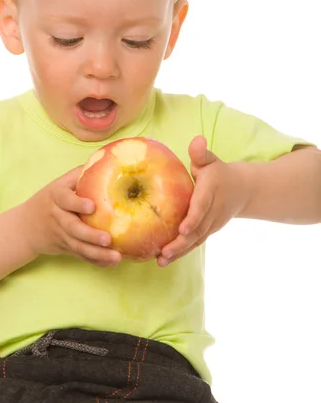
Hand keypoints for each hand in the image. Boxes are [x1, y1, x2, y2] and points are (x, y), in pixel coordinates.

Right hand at [26, 166, 121, 266]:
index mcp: (56, 197)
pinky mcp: (66, 248)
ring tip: (116, 256)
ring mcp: (61, 235)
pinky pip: (81, 256)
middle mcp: (57, 217)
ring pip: (78, 246)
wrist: (26, 226)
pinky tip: (112, 262)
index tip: (92, 206)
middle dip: (90, 235)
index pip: (65, 199)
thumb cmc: (50, 199)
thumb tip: (107, 159)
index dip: (77, 203)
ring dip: (97, 253)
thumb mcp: (59, 184)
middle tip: (107, 239)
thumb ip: (79, 174)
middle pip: (72, 228)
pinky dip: (97, 261)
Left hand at [157, 136, 248, 266]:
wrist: (241, 190)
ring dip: (179, 252)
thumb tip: (197, 141)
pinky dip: (181, 252)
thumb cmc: (217, 172)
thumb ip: (201, 153)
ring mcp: (211, 224)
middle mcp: (213, 212)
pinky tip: (163, 259)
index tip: (182, 229)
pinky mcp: (207, 231)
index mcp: (211, 192)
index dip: (193, 218)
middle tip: (164, 252)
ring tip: (160, 261)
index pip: (202, 207)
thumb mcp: (210, 160)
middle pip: (197, 230)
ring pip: (195, 240)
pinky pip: (194, 243)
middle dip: (181, 242)